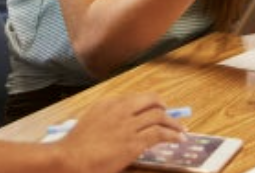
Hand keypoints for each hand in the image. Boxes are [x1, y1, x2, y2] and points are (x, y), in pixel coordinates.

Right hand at [57, 94, 184, 172]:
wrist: (72, 157)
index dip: (150, 103)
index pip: (136, 98)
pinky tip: (178, 139)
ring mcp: (128, 125)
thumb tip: (126, 123)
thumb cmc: (77, 145)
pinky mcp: (134, 143)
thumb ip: (108, 117)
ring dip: (174, 123)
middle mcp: (120, 110)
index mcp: (108, 103)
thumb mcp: (91, 121)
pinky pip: (159, 134)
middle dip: (164, 107)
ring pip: (159, 116)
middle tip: (171, 116)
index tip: (157, 108)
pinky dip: (172, 135)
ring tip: (182, 130)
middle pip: (151, 100)